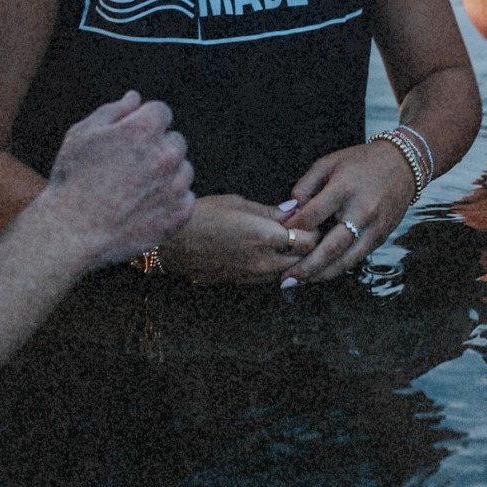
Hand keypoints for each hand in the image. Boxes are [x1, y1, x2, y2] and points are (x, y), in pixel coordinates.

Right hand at [46, 90, 194, 266]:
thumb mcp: (82, 134)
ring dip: (166, 175)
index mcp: (145, 129)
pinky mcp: (179, 214)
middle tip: (127, 168)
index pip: (161, 112)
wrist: (72, 232)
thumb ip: (113, 111)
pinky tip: (144, 208)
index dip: (142, 123)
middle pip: (175, 140)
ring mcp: (176, 186)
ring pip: (183, 170)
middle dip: (157, 147)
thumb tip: (135, 98)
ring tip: (133, 191)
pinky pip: (186, 199)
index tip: (125, 140)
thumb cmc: (72, 178)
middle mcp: (167, 154)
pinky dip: (170, 201)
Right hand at [160, 194, 319, 284]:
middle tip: (307, 232)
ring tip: (292, 242)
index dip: (313, 229)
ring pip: (289, 273)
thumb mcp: (238, 203)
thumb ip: (270, 211)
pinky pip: (271, 278)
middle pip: (303, 260)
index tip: (311, 219)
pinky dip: (278, 267)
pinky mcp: (243, 282)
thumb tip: (292, 211)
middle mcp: (264, 261)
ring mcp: (253, 276)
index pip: (308, 240)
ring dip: (294, 260)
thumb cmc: (203, 215)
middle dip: (309, 247)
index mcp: (265, 237)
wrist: (173, 243)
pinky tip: (272, 254)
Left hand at [279, 141, 415, 284]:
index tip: (278, 237)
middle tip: (285, 279)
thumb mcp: (329, 163)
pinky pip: (357, 259)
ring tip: (300, 282)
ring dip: (321, 274)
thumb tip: (291, 210)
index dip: (292, 229)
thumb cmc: (361, 162)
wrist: (402, 165)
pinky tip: (321, 273)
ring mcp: (374, 228)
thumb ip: (306, 185)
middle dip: (306, 266)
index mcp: (344, 189)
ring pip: (345, 260)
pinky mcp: (381, 237)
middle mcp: (361, 212)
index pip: (312, 216)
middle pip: (330, 247)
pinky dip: (338, 268)